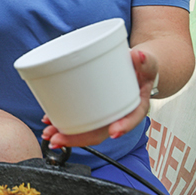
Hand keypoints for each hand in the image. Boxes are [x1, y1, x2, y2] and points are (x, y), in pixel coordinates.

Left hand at [40, 49, 158, 148]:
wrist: (135, 67)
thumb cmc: (142, 67)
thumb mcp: (147, 62)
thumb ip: (145, 61)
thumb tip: (138, 56)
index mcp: (135, 106)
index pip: (130, 119)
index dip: (123, 126)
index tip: (114, 132)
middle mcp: (118, 114)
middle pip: (100, 131)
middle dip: (78, 138)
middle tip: (58, 138)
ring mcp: (104, 114)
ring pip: (86, 129)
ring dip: (66, 135)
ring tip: (49, 133)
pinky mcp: (93, 109)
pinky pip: (80, 120)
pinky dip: (64, 122)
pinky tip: (50, 121)